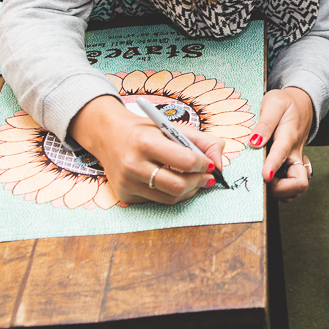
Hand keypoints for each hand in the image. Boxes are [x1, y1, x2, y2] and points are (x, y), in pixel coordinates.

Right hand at [68, 95, 222, 204]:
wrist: (108, 135)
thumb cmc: (146, 130)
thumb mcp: (173, 127)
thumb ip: (204, 141)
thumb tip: (220, 164)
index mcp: (146, 142)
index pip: (186, 161)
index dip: (205, 165)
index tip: (211, 164)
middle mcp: (133, 164)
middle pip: (179, 186)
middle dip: (199, 182)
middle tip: (208, 177)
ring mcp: (127, 183)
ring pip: (170, 198)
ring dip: (189, 191)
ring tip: (195, 180)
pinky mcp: (124, 195)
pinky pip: (157, 201)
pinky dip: (171, 194)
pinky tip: (173, 181)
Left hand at [249, 86, 313, 201]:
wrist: (302, 104)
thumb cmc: (286, 103)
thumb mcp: (274, 103)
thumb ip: (264, 123)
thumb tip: (254, 142)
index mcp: (288, 137)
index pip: (282, 154)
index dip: (273, 167)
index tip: (265, 177)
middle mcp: (294, 153)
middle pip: (299, 183)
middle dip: (281, 189)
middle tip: (263, 182)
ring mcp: (295, 162)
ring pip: (296, 189)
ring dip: (281, 192)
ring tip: (265, 182)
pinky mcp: (292, 166)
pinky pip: (291, 186)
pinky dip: (282, 190)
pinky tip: (271, 179)